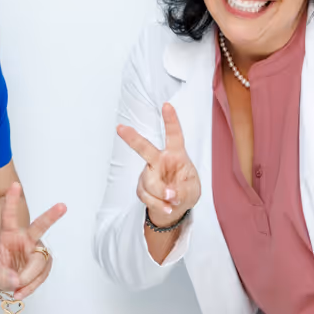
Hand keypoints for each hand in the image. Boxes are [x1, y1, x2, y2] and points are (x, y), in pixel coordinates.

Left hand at [0, 183, 66, 300]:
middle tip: (62, 206)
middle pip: (39, 227)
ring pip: (41, 262)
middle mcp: (25, 238)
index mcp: (8, 233)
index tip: (15, 185)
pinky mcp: (40, 262)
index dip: (12, 201)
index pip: (9, 215)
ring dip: (30, 277)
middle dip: (51, 216)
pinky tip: (21, 291)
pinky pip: (41, 275)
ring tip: (17, 288)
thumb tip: (16, 282)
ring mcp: (34, 250)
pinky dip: (31, 285)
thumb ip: (0, 276)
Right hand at [117, 103, 201, 226]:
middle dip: (132, 138)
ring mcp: (149, 173)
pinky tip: (167, 207)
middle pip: (145, 148)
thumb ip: (182, 190)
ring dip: (162, 194)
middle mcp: (160, 160)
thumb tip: (169, 194)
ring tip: (173, 200)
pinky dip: (159, 204)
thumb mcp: (192, 190)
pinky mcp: (142, 187)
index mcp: (176, 155)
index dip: (170, 120)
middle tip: (120, 128)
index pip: (174, 135)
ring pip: (150, 182)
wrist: (176, 208)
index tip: (166, 105)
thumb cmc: (186, 190)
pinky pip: (147, 196)